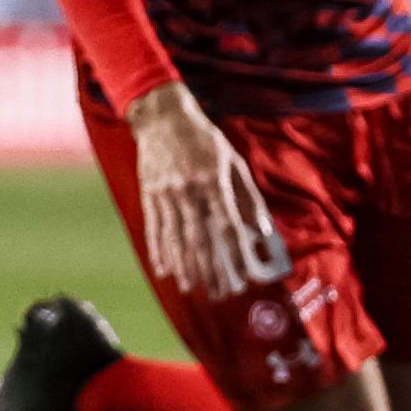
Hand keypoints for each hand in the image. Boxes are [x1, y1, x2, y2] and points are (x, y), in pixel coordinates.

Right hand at [125, 83, 287, 299]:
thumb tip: (261, 228)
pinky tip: (164, 269)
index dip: (236, 253)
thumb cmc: (203, 138)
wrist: (161, 118)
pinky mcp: (149, 195)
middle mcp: (188, 190)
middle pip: (201, 238)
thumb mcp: (232, 160)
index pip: (228, 225)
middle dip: (210, 269)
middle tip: (218, 293)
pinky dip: (159, 250)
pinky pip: (154, 228)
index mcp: (213, 181)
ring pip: (176, 238)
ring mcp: (165, 194)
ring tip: (191, 288)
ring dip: (185, 266)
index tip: (243, 276)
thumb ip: (247, 195)